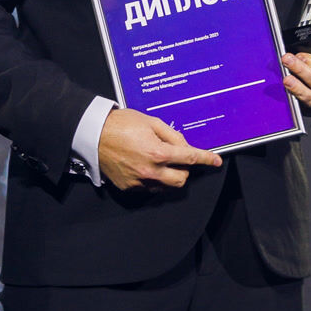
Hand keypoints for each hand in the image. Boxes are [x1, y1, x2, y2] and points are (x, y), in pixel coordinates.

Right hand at [97, 107, 221, 191]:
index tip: (216, 161)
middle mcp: (151, 171)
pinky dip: (153, 180)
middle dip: (184, 170)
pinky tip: (145, 167)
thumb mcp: (151, 122)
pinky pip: (149, 188)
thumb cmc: (121, 124)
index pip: (190, 158)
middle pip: (181, 179)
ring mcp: (139, 181)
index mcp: (158, 152)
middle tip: (178, 158)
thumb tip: (185, 146)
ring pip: (166, 187)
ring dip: (169, 176)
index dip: (207, 159)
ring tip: (160, 163)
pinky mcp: (129, 187)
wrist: (93, 134)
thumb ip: (172, 135)